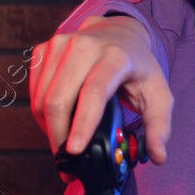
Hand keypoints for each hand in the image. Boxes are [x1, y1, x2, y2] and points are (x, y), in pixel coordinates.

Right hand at [29, 12, 172, 181]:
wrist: (119, 32)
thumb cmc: (138, 67)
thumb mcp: (159, 93)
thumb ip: (160, 126)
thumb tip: (158, 157)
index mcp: (115, 57)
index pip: (93, 93)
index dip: (82, 123)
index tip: (74, 150)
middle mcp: (84, 46)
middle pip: (59, 99)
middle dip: (58, 136)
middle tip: (66, 161)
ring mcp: (59, 45)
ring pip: (42, 98)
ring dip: (48, 128)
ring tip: (62, 145)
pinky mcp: (44, 50)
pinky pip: (34, 91)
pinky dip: (41, 114)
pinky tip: (55, 124)